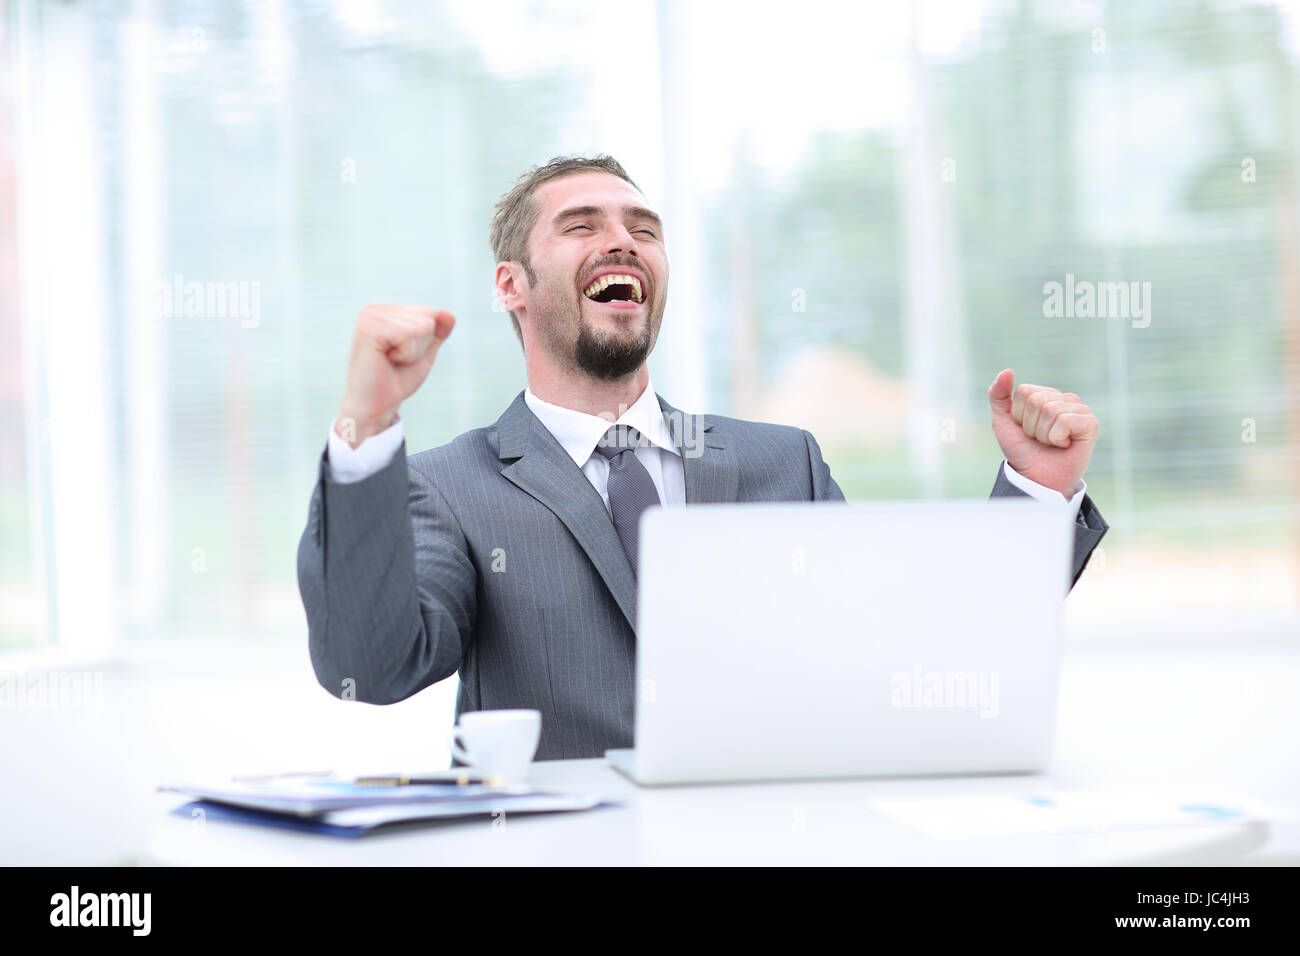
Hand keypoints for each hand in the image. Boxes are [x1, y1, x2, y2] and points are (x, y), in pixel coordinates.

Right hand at [336, 305, 454, 447]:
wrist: (375, 406)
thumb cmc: (396, 380)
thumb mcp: (424, 353)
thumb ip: (438, 332)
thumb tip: (447, 313)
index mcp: (386, 312)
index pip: (430, 313)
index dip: (425, 341)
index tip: (403, 355)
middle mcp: (375, 309)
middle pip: (427, 317)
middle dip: (421, 346)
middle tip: (397, 360)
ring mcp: (370, 317)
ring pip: (421, 326)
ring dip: (412, 352)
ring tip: (391, 361)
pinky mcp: (368, 329)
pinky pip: (409, 334)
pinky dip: (406, 354)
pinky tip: (386, 360)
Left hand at [987, 368, 1098, 497]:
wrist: (1036, 477)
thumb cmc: (1022, 449)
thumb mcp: (1002, 422)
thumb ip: (998, 395)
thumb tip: (1006, 370)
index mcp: (1044, 395)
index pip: (1024, 391)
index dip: (1019, 415)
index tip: (1026, 429)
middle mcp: (1064, 398)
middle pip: (1037, 400)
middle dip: (1031, 425)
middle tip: (1039, 438)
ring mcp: (1080, 410)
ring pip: (1051, 410)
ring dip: (1043, 434)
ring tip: (1051, 443)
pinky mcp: (1091, 424)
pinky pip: (1066, 421)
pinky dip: (1057, 438)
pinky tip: (1064, 445)